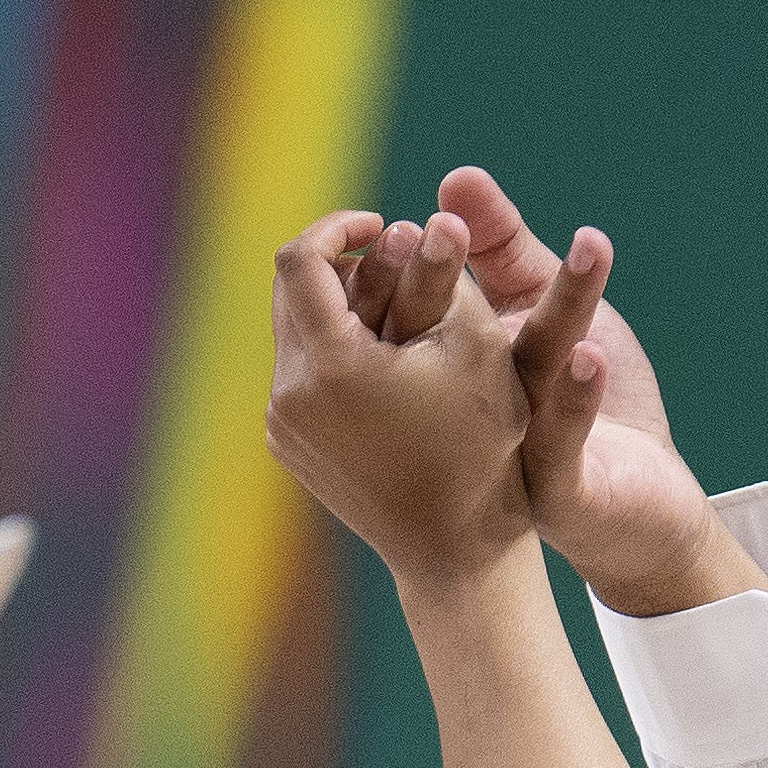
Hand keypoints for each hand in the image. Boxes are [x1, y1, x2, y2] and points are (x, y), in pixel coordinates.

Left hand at [264, 208, 541, 582]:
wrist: (456, 550)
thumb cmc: (484, 445)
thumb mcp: (478, 345)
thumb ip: (447, 272)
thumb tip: (429, 217)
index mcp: (330, 363)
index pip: (301, 257)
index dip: (340, 227)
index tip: (382, 225)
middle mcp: (290, 393)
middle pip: (287, 290)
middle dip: (336, 264)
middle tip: (386, 258)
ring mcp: (284, 425)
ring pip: (291, 334)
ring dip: (336, 309)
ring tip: (391, 309)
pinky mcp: (289, 448)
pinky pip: (298, 378)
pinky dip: (332, 355)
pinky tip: (381, 364)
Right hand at [427, 167, 748, 616]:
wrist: (642, 505)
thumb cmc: (595, 399)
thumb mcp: (545, 308)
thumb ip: (504, 248)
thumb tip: (455, 177)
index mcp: (463, 365)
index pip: (427, 309)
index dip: (417, 268)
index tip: (416, 219)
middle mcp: (481, 412)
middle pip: (454, 347)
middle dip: (441, 289)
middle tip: (437, 233)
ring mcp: (517, 456)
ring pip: (518, 386)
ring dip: (543, 323)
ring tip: (574, 260)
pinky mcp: (562, 493)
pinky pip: (561, 447)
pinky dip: (575, 402)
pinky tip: (589, 356)